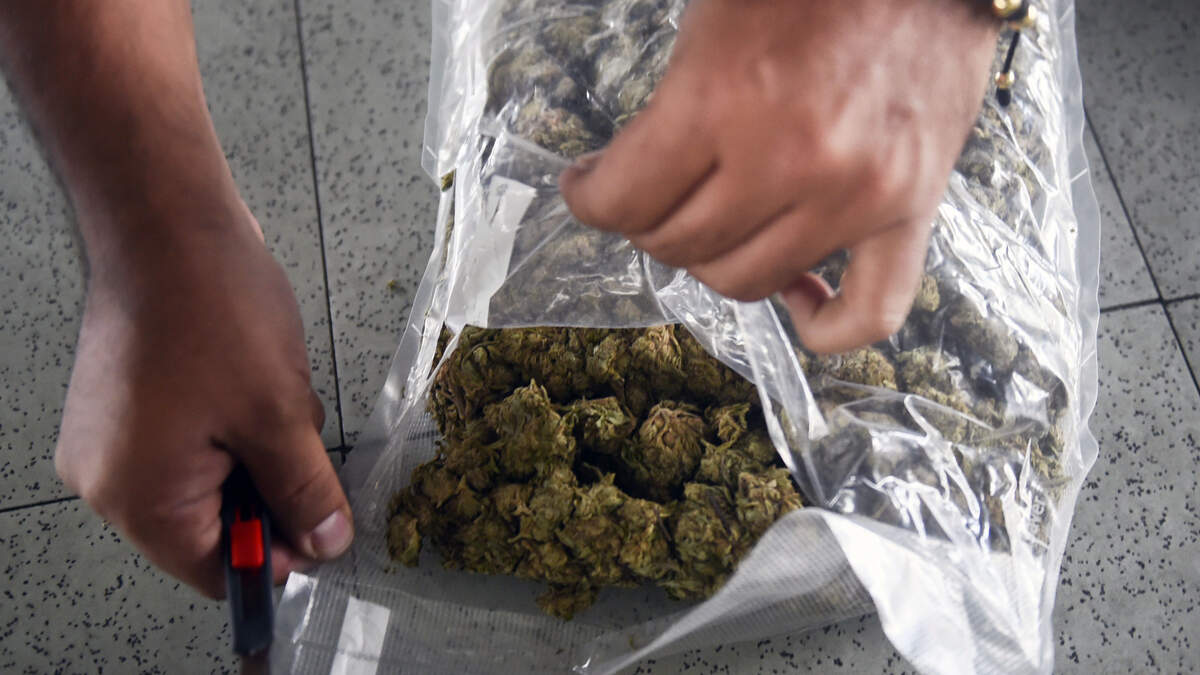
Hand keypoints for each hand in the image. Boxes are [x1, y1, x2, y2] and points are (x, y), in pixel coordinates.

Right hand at [54, 199, 352, 597]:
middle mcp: (107, 480)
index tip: (321, 521)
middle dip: (268, 489)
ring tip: (269, 395)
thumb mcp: (278, 414)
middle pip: (208, 528)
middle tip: (296, 436)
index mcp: (137, 497)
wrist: (165, 222)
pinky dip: (228, 427)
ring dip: (253, 453)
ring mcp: (108, 441)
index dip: (277, 553)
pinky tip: (246, 381)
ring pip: (204, 482)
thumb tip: (327, 543)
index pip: (215, 571)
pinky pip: (185, 445)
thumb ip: (305, 491)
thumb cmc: (214, 310)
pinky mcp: (119, 407)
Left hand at [560, 0, 997, 352]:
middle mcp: (793, 161)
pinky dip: (825, 325)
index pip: (625, 201)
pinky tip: (796, 299)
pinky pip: (870, 310)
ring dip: (714, 262)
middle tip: (647, 198)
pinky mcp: (915, 208)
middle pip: (682, 246)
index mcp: (723, 100)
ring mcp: (859, 194)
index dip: (590, 197)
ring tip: (710, 226)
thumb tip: (625, 181)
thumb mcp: (708, 19)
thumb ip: (666, 111)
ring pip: (751, 283)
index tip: (587, 186)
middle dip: (647, 225)